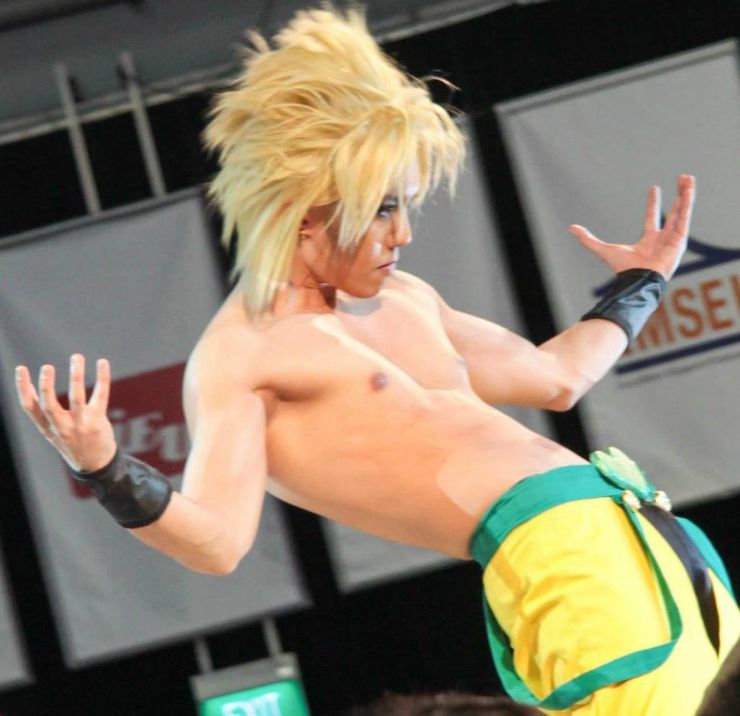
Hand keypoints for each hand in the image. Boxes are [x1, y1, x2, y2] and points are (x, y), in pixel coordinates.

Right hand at [15, 354, 116, 471]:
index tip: (21, 368)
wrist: (95, 465)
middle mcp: (62, 427)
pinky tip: (102, 362)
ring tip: (76, 357)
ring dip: (76, 375)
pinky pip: (100, 395)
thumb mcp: (51, 431)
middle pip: (50, 405)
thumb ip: (41, 411)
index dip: (23, 388)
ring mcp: (81, 424)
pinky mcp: (98, 420)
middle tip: (47, 366)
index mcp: (47, 428)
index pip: (30, 408)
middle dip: (47, 385)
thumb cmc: (71, 442)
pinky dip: (102, 377)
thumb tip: (28, 387)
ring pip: (76, 397)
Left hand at [568, 174, 694, 279]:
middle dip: (677, 196)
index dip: (653, 203)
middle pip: (673, 212)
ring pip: (682, 212)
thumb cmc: (622, 269)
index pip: (652, 217)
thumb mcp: (602, 249)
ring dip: (686, 195)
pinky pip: (685, 219)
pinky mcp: (680, 240)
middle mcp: (662, 239)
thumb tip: (571, 227)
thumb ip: (588, 239)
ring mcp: (673, 240)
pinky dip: (687, 205)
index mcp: (648, 241)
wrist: (637, 279)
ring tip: (689, 178)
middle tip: (681, 179)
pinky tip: (689, 191)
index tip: (654, 188)